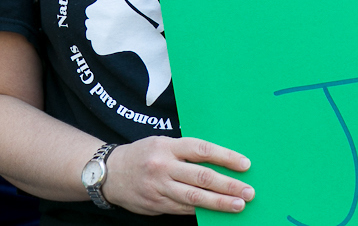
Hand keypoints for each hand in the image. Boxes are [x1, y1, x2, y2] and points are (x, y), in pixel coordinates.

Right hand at [103, 136, 253, 214]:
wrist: (108, 173)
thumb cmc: (142, 155)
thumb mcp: (160, 144)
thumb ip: (184, 153)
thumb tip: (218, 164)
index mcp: (166, 146)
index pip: (201, 149)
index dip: (225, 156)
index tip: (245, 164)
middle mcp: (163, 166)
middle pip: (201, 176)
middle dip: (228, 185)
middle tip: (249, 192)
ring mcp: (159, 187)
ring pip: (195, 197)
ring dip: (220, 203)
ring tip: (239, 205)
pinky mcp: (157, 204)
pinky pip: (184, 209)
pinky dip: (203, 212)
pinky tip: (218, 213)